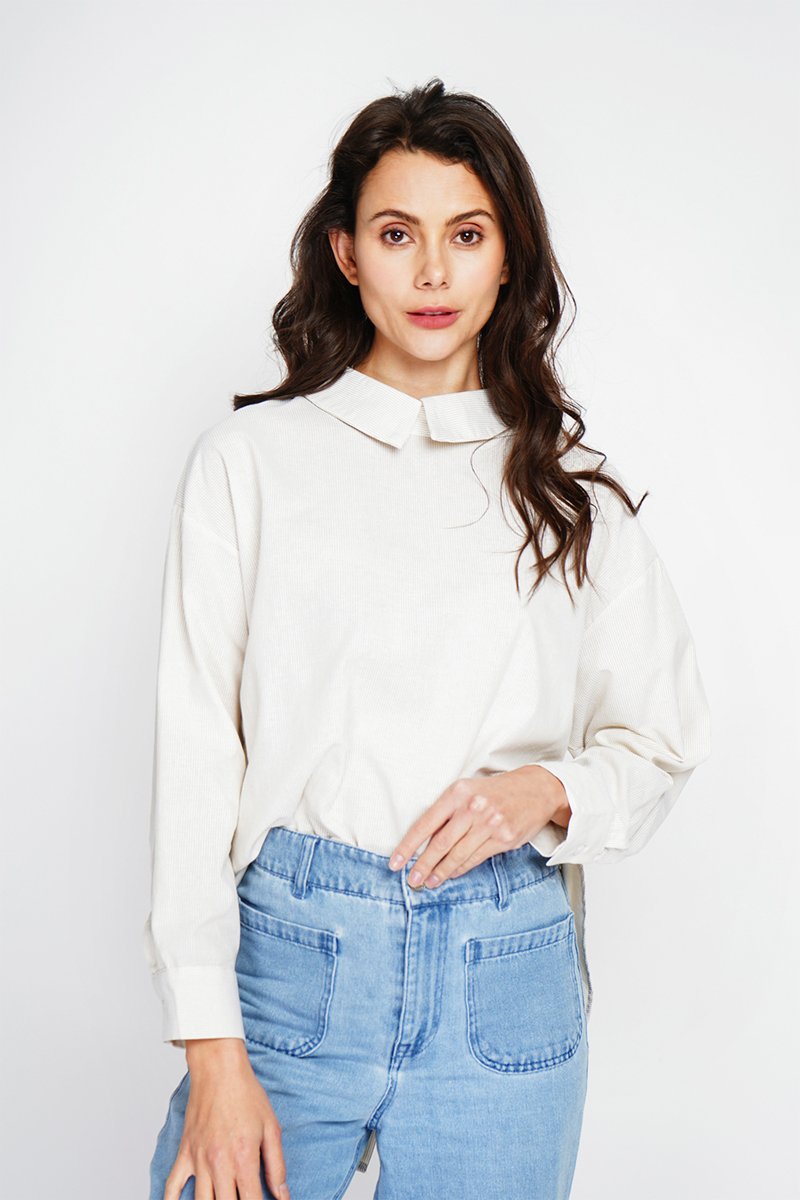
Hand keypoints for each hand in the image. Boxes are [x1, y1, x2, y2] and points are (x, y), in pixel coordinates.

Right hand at [165, 1038, 290, 1199]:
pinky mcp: (185, 1153)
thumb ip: (277, 1165)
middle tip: (242, 1199)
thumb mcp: (271, 1128)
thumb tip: (283, 1194)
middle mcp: (219, 1163)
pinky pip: (172, 1186)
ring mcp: (198, 1160)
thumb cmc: (246, 1094)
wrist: (219, 1070)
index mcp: (244, 1158)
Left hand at [387, 766, 570, 888]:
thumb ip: (447, 812)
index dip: (408, 845)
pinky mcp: (504, 838)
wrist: (536, 789)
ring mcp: (490, 823)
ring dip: (440, 872)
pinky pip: (475, 858)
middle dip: (422, 865)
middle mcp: (473, 807)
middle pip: (440, 843)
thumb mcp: (468, 791)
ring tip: (428, 882)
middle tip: (411, 880)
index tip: (395, 861)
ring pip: (457, 854)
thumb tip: (423, 842)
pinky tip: (450, 874)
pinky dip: (460, 869)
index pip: (426, 823)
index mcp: (458, 792)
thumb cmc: (495, 791)